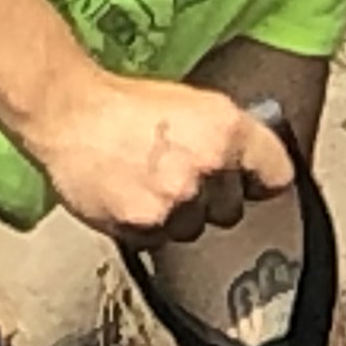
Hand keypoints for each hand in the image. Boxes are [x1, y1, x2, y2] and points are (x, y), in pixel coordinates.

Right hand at [36, 77, 295, 244]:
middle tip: (178, 176)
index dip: (261, 180)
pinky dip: (146, 227)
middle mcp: (209, 165)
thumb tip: (252, 166)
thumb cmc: (123, 105)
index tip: (253, 183)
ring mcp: (178, 199)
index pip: (278, 174)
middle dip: (211, 199)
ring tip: (148, 185)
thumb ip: (228, 136)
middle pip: (233, 209)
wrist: (67, 113)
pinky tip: (130, 197)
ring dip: (177, 217)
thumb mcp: (192, 103)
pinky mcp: (146, 224)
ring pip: (195, 230)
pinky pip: (159, 242)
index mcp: (228, 128)